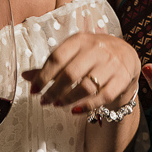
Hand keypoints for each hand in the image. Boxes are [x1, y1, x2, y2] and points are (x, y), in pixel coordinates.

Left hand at [22, 33, 138, 111]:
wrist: (126, 57)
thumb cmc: (93, 57)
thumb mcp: (73, 54)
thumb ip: (51, 66)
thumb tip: (25, 76)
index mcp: (80, 40)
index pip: (57, 58)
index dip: (42, 76)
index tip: (34, 90)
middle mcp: (97, 49)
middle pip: (70, 74)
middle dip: (53, 91)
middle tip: (44, 101)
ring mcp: (111, 64)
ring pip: (86, 87)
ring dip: (68, 99)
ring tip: (58, 105)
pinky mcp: (122, 79)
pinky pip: (102, 97)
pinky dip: (86, 106)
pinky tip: (74, 110)